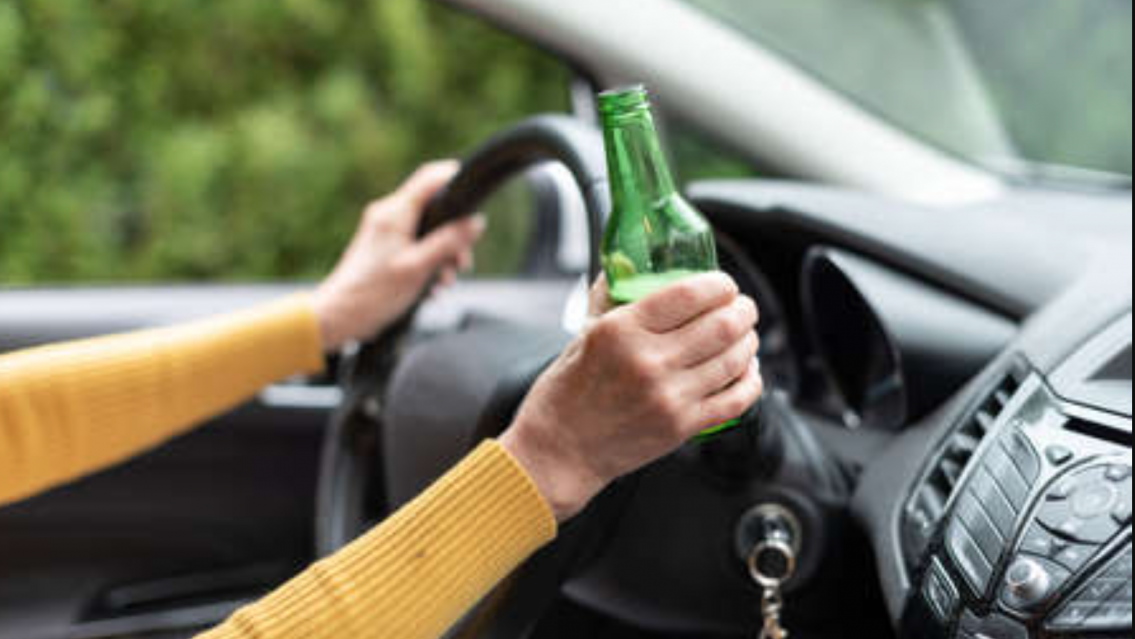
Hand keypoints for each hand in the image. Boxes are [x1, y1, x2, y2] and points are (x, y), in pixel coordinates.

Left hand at [313, 161, 485, 351]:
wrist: (340, 316)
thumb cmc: (373, 293)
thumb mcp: (419, 267)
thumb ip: (449, 242)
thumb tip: (475, 223)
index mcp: (395, 213)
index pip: (430, 178)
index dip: (455, 179)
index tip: (474, 196)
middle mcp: (388, 215)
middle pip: (434, 210)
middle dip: (454, 236)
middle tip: (461, 262)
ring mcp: (384, 232)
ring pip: (427, 232)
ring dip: (443, 256)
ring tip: (444, 281)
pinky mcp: (383, 249)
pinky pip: (415, 247)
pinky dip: (428, 264)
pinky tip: (431, 287)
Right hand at [500, 273, 763, 521]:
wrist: (559, 450)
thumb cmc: (566, 391)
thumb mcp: (582, 333)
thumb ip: (610, 297)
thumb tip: (630, 265)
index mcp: (622, 330)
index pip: (690, 294)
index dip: (719, 285)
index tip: (724, 285)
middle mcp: (650, 361)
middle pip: (722, 325)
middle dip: (744, 310)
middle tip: (743, 308)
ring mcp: (669, 396)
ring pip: (734, 359)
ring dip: (749, 341)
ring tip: (746, 335)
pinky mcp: (681, 426)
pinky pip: (735, 400)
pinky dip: (750, 381)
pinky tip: (748, 371)